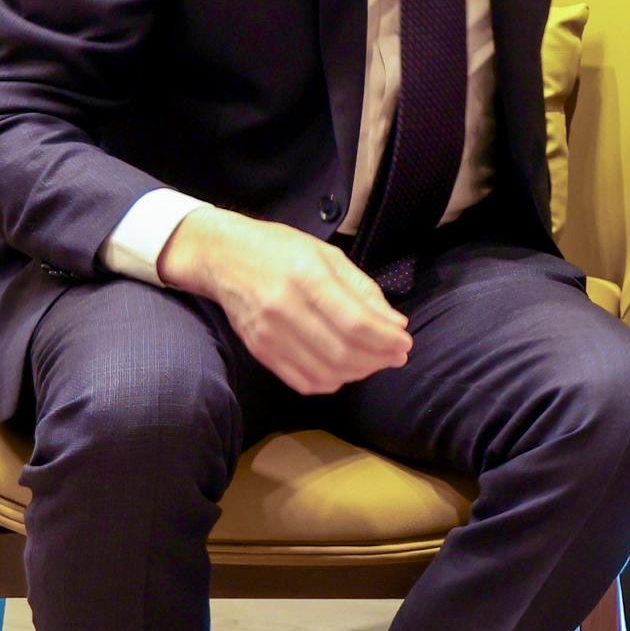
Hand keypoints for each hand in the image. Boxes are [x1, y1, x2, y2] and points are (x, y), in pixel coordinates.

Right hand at [159, 207, 411, 393]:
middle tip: (398, 355)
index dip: (386, 339)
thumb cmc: (282, 249)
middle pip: (342, 352)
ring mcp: (268, 335)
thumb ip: (364, 290)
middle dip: (378, 358)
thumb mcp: (329, 255)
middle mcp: (284, 309)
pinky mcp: (259, 351)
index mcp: (307, 277)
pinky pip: (301, 380)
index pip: (355, 322)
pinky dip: (330, 382)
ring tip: (376, 361)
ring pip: (324, 371)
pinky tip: (345, 370)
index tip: (405, 342)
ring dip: (358, 373)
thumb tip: (396, 324)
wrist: (223, 257)